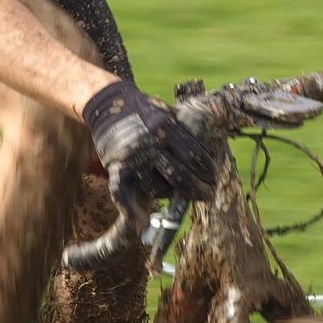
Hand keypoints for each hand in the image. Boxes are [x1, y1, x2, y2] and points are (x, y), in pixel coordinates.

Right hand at [80, 79, 219, 206]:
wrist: (107, 101)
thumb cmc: (144, 109)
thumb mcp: (168, 112)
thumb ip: (185, 129)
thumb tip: (212, 142)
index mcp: (166, 128)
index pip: (194, 156)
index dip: (208, 169)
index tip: (214, 176)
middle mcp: (150, 144)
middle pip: (181, 176)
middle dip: (199, 190)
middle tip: (209, 195)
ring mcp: (132, 157)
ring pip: (157, 189)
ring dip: (170, 195)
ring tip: (179, 194)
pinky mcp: (115, 166)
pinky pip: (121, 192)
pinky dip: (129, 209)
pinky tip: (140, 221)